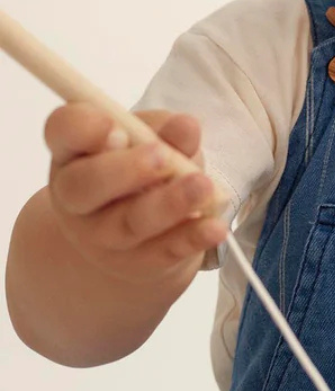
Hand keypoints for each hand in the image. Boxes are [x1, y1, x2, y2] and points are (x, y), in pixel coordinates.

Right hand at [43, 102, 227, 286]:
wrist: (142, 226)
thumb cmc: (143, 160)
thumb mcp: (154, 135)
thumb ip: (166, 129)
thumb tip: (186, 128)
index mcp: (74, 148)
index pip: (65, 129)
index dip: (86, 129)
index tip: (116, 128)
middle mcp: (76, 194)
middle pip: (86, 185)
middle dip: (125, 170)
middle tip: (162, 156)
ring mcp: (100, 234)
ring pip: (127, 223)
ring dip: (167, 205)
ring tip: (202, 187)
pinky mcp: (134, 262)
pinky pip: (161, 252)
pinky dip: (190, 238)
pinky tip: (214, 227)